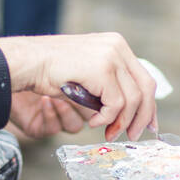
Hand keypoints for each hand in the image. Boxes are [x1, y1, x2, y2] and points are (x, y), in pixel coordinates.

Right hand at [0, 32, 157, 141]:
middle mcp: (118, 46)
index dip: (149, 105)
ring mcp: (111, 56)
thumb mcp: (89, 73)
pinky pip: (115, 104)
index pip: (144, 78)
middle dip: (141, 117)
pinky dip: (106, 118)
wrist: (30, 62)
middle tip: (132, 136)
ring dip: (121, 122)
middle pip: (146, 88)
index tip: (147, 124)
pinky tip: (93, 122)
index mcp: (117, 44)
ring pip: (132, 99)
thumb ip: (109, 84)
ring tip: (107, 132)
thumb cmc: (52, 71)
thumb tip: (129, 110)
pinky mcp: (102, 69)